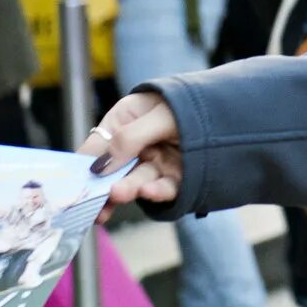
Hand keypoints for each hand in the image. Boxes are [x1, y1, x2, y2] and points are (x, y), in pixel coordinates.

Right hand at [77, 91, 183, 207]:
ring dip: (127, 190)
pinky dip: (156, 192)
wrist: (233, 107)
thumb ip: (130, 138)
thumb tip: (98, 167)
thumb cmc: (189, 102)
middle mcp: (136, 145)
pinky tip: (149, 191)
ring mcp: (155, 162)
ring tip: (118, 194)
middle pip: (112, 172)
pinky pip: (164, 188)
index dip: (83, 167)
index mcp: (124, 121)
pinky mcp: (176, 177)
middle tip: (96, 203)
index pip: (96, 147)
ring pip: (136, 182)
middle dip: (102, 189)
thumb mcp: (159, 114)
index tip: (73, 187)